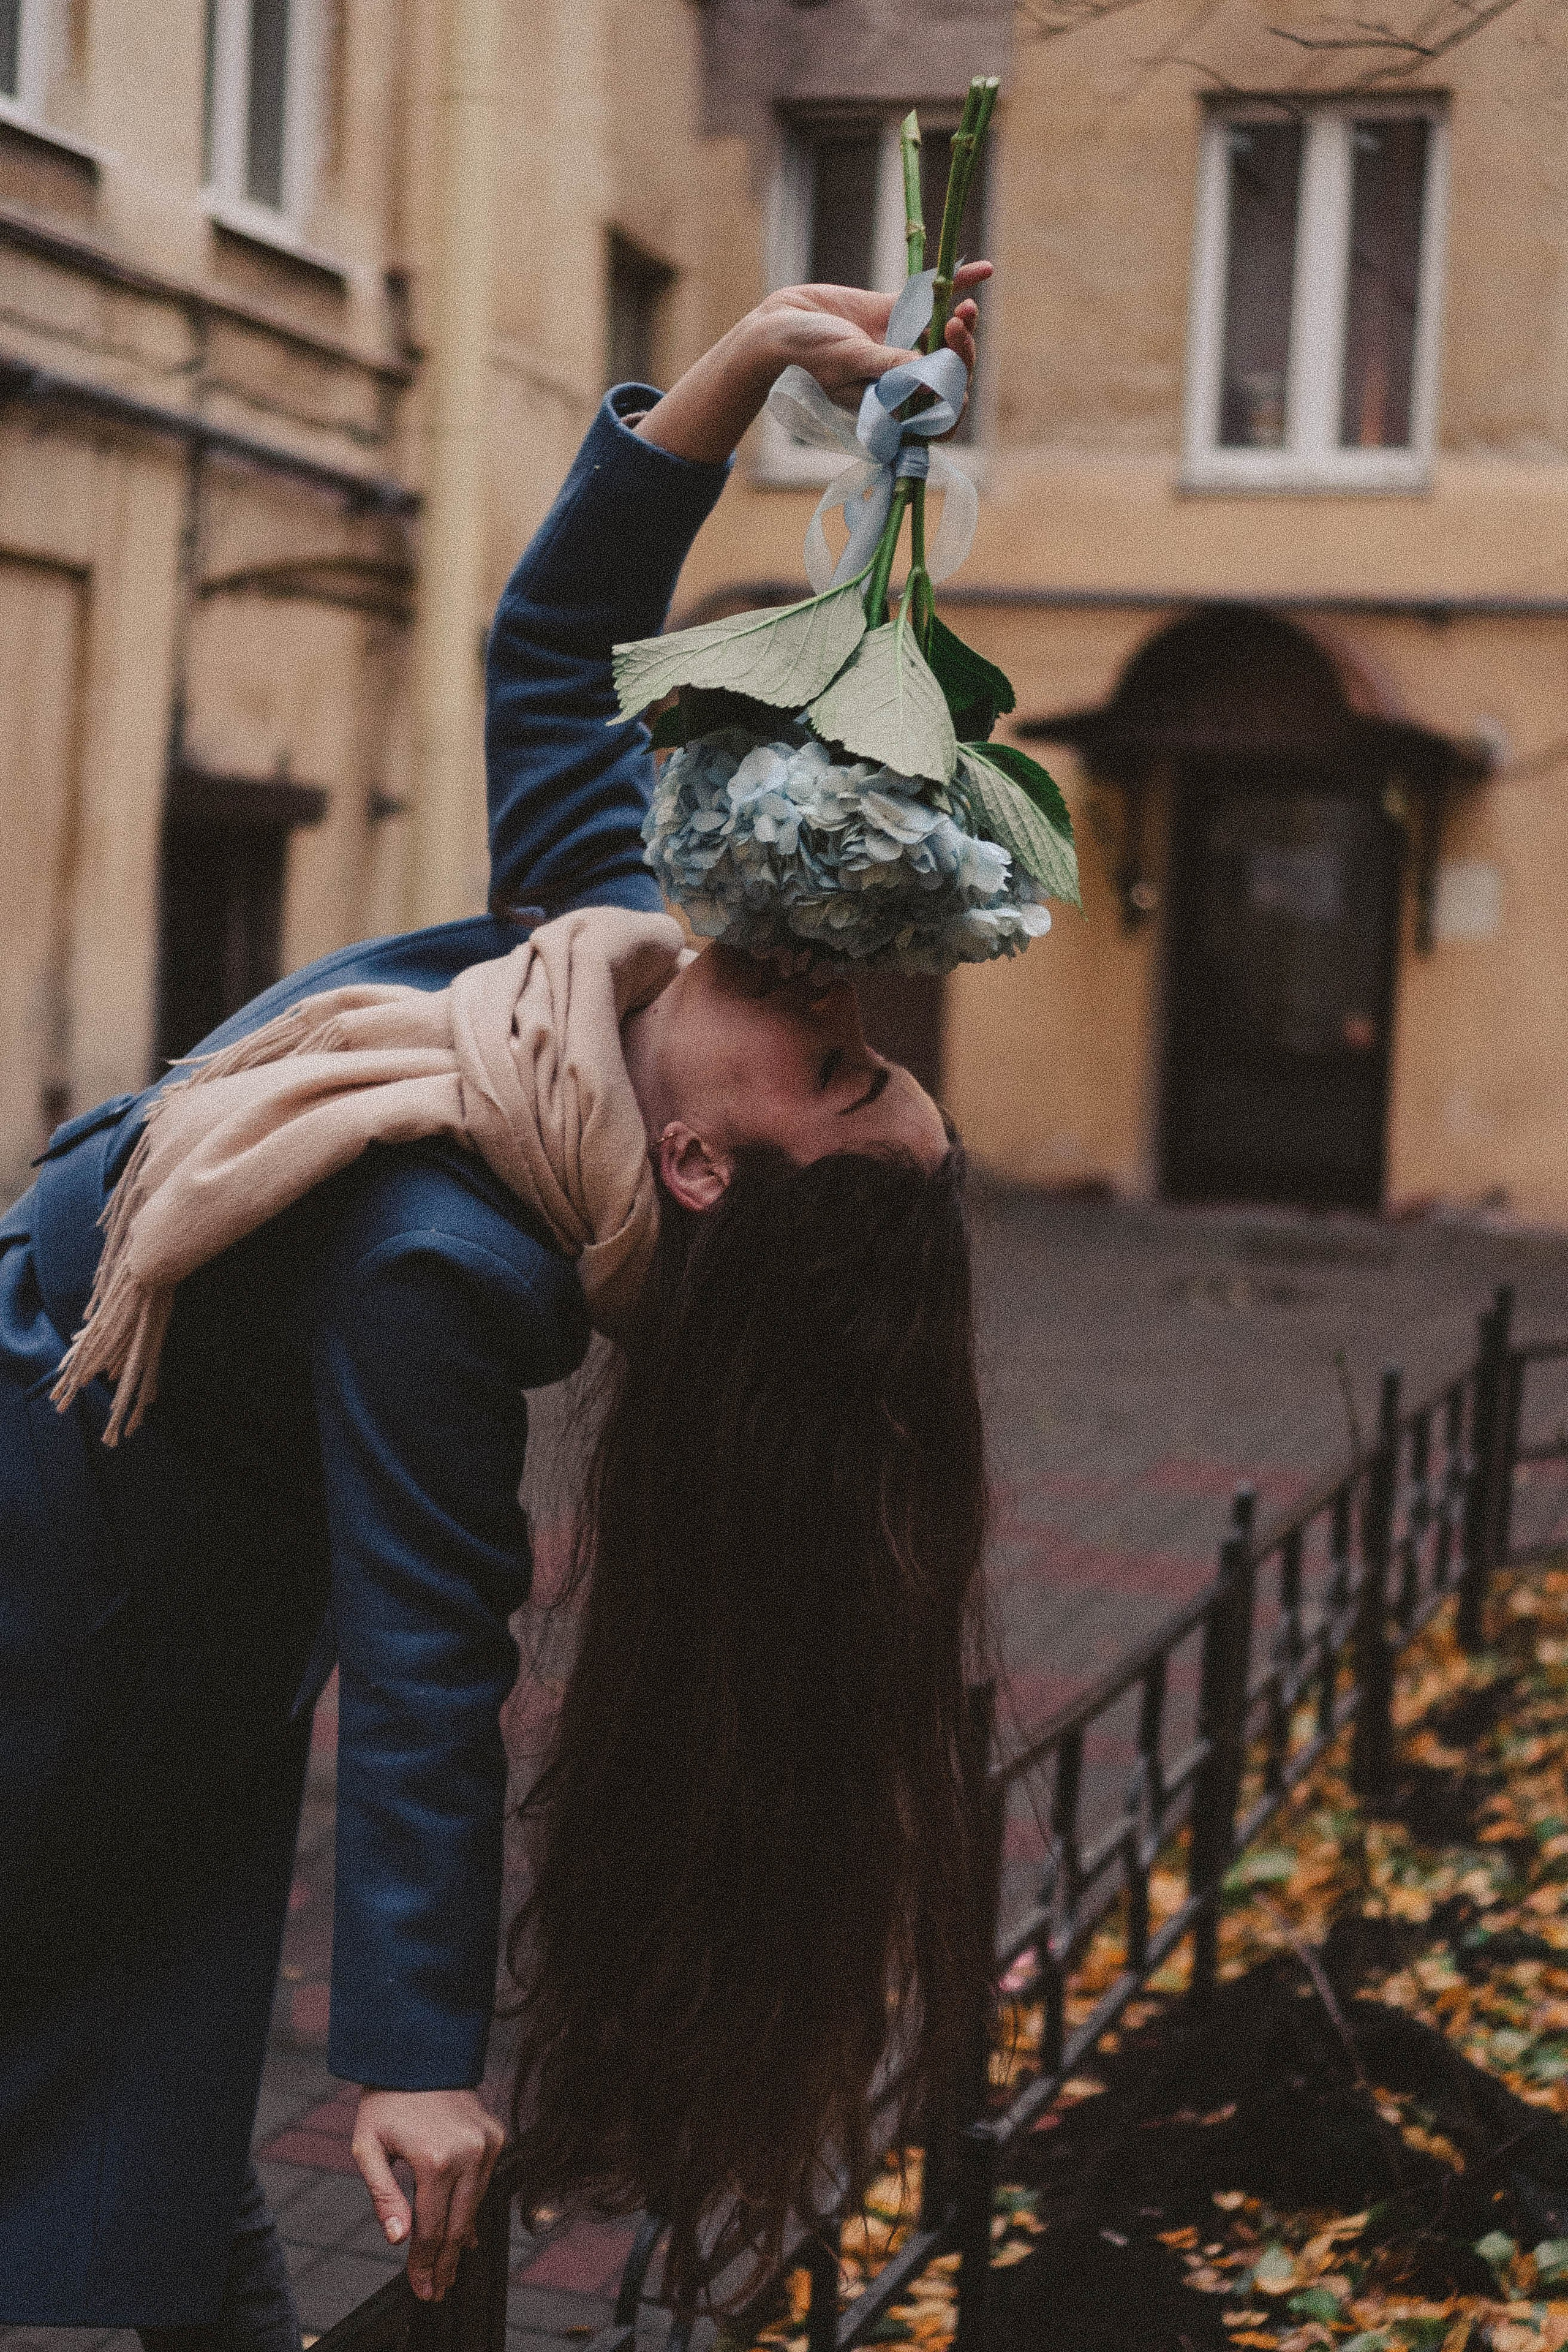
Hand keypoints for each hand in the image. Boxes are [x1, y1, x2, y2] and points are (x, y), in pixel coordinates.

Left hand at [351, 2085, 505, 2302]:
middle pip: (457, 2226)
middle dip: (445, 2263)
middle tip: (436, 2291)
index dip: (424, 2264)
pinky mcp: (495, 2136)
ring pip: (474, 2207)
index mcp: (434, 2159)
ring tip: (448, 2269)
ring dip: (460, 2241)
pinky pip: (485, 2184)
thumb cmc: (386, 2101)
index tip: (421, 2290)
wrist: (420, 2052)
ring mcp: (486, 2144)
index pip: (430, 2228)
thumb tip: (399, 2241)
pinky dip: (473, 2208)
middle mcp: (468, 2154)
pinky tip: (464, 2234)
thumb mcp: (368, 2148)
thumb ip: (384, 2197)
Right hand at [635, 263, 990, 465]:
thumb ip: (890, 367)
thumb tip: (931, 375)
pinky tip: (983, 269)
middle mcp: (902, 378)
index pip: (938, 412)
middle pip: (949, 370)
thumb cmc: (806, 356)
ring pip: (945, 336)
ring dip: (962, 322)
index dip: (954, 395)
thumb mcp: (849, 362)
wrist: (777, 326)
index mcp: (894, 405)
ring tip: (967, 308)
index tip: (955, 375)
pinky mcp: (894, 313)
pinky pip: (932, 300)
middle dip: (960, 350)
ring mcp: (900, 345)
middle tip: (955, 327)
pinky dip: (957, 284)